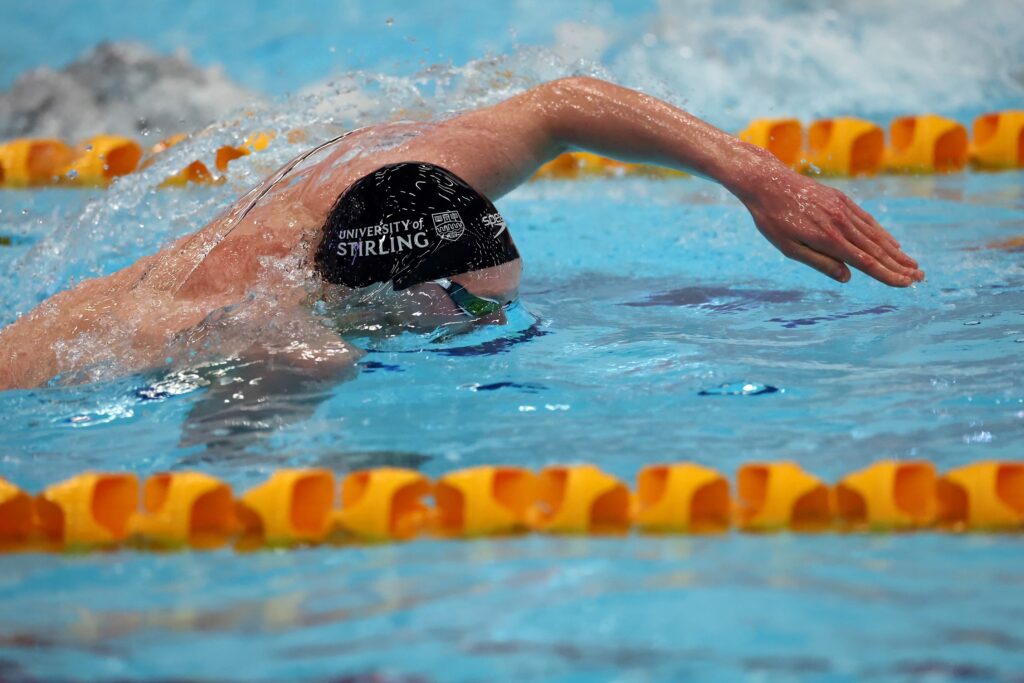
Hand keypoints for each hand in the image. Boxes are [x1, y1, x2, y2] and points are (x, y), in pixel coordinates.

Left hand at [741, 170, 923, 286]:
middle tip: (919, 279)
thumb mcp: (789, 248)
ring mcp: (843, 209)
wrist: (768, 182)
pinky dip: (882, 233)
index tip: (905, 284)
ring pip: (875, 234)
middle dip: (899, 266)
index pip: (865, 262)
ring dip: (896, 251)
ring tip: (913, 264)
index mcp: (828, 239)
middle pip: (876, 249)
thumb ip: (820, 262)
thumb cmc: (773, 220)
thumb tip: (848, 277)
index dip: (887, 274)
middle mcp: (841, 223)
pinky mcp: (841, 199)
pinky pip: (867, 220)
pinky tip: (892, 243)